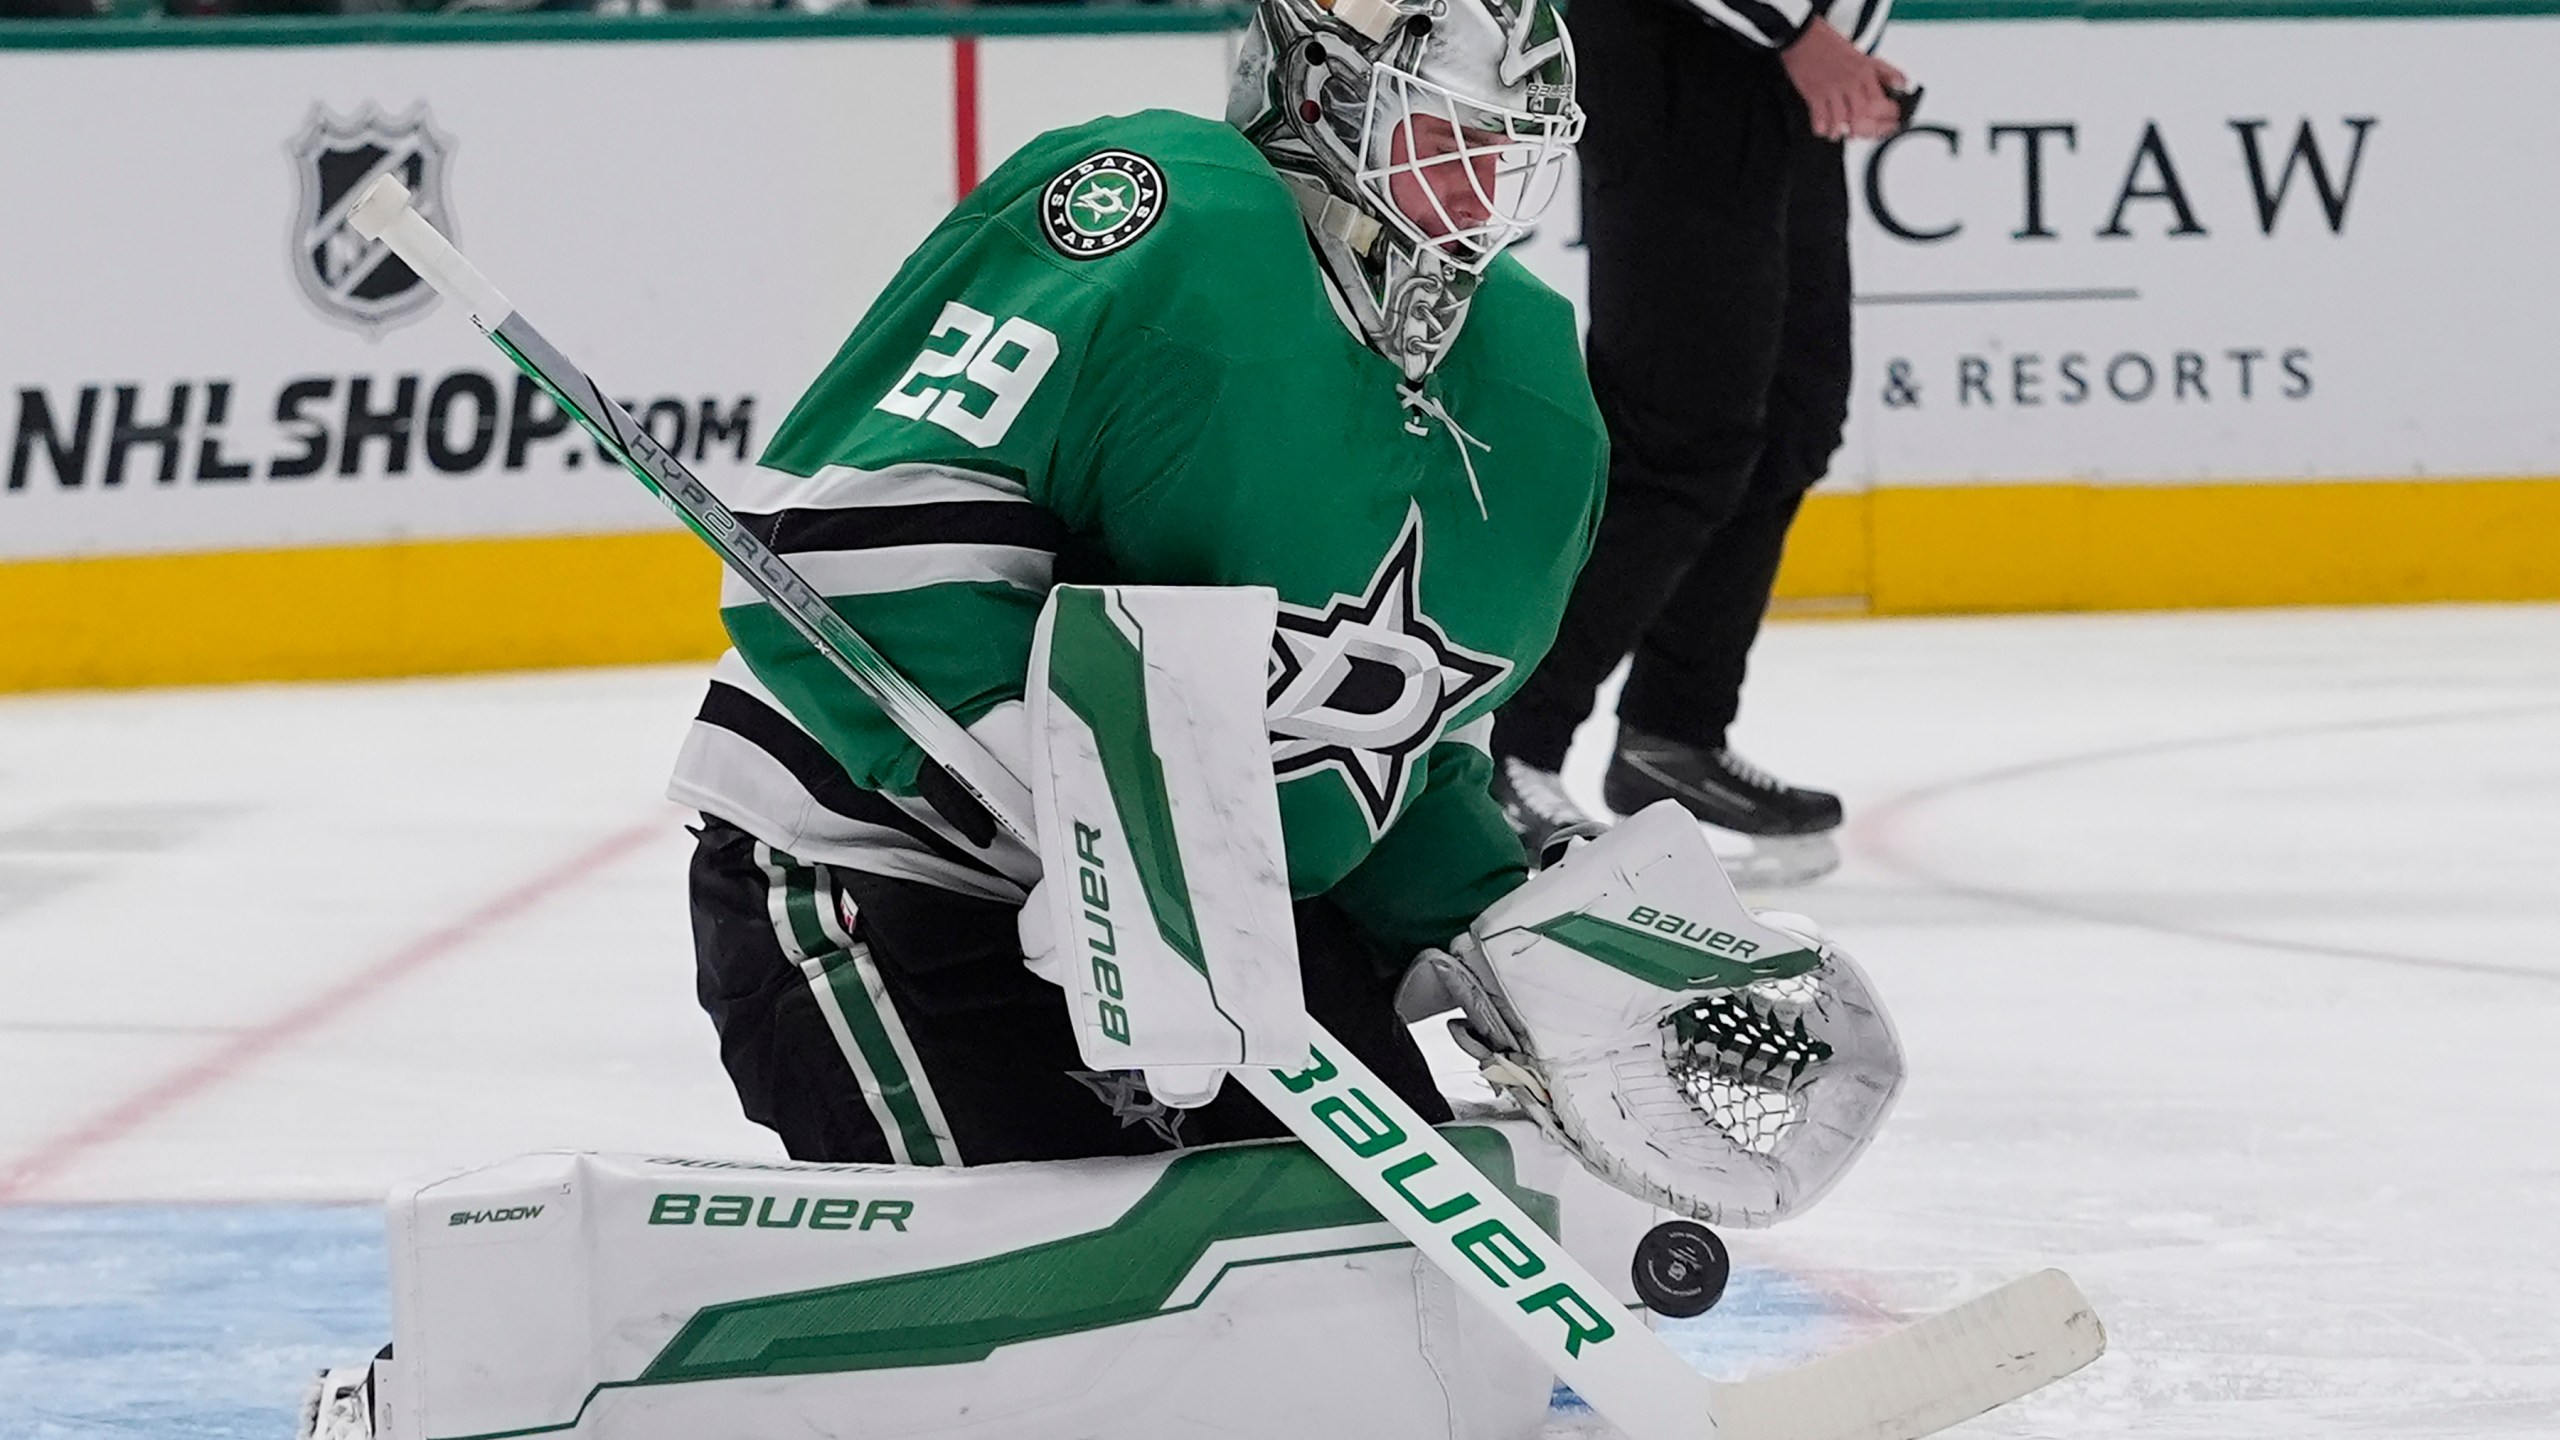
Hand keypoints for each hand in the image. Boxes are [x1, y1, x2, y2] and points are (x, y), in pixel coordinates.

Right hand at [1780, 19, 1906, 141]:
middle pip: (1861, 115)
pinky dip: (1823, 129)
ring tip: (1840, 132)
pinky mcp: (1814, 95)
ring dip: (1840, 131)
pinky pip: (1820, 119)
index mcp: (1864, 71)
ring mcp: (1832, 89)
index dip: (1887, 116)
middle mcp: (1850, 82)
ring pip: (1840, 121)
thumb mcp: (1864, 55)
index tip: (1889, 123)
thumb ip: (1885, 71)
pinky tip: (1825, 129)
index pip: (1881, 100)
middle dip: (1863, 130)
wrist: (1803, 38)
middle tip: (1861, 132)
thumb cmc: (1831, 46)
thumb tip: (1902, 84)